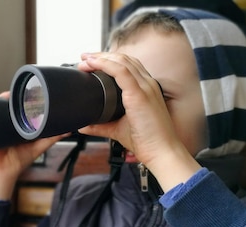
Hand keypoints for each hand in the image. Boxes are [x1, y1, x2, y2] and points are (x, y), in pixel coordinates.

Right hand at [0, 92, 67, 200]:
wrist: (0, 171)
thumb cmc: (17, 161)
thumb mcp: (38, 148)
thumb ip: (51, 139)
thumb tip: (68, 130)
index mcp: (21, 126)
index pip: (26, 108)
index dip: (31, 99)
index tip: (38, 91)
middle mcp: (10, 123)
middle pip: (14, 105)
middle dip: (18, 97)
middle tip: (26, 90)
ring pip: (3, 106)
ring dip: (8, 99)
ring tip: (14, 93)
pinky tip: (1, 99)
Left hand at [76, 52, 200, 190]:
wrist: (161, 152)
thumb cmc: (147, 141)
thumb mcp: (118, 130)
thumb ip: (101, 125)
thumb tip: (84, 125)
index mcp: (145, 89)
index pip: (128, 66)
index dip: (109, 60)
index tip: (91, 63)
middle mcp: (147, 84)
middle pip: (124, 59)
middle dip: (102, 55)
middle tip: (84, 58)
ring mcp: (145, 87)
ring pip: (122, 62)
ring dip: (101, 58)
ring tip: (84, 60)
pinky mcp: (140, 94)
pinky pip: (121, 72)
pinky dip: (105, 65)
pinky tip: (93, 64)